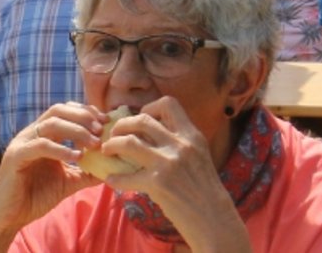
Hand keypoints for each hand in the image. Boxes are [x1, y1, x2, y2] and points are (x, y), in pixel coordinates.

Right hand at [0, 103, 104, 236]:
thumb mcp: (67, 181)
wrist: (10, 217)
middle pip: (58, 111)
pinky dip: (60, 149)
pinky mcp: (15, 157)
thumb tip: (111, 167)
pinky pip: (40, 145)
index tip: (105, 122)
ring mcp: (22, 143)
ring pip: (50, 124)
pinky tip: (77, 157)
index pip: (64, 111)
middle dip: (83, 117)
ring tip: (94, 143)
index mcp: (41, 135)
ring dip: (76, 130)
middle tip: (102, 130)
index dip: (85, 112)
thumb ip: (86, 172)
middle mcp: (31, 134)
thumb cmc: (35, 197)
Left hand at [96, 98, 246, 246]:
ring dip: (112, 145)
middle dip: (122, 124)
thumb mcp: (199, 156)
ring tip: (107, 151)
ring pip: (129, 142)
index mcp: (192, 135)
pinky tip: (111, 180)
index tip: (141, 120)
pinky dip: (115, 178)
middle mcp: (180, 144)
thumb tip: (152, 134)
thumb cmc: (206, 190)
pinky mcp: (158, 183)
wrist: (214, 218)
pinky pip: (127, 177)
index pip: (168, 103)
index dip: (149, 108)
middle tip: (114, 134)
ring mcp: (168, 163)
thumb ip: (180, 142)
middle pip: (142, 120)